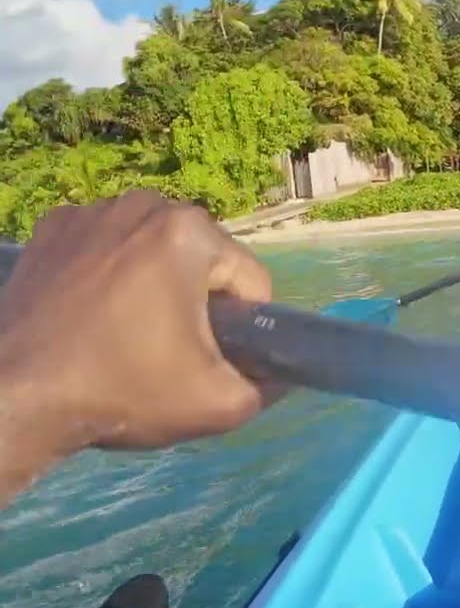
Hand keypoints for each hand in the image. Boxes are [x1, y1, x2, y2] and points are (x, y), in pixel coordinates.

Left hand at [0, 191, 284, 496]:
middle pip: (202, 259)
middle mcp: (143, 204)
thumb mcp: (219, 403)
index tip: (208, 359)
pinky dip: (108, 273)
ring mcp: (91, 211)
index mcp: (190, 232)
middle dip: (197, 300)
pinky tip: (92, 314)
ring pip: (154, 249)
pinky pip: (107, 247)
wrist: (14, 399)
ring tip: (127, 333)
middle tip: (166, 351)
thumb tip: (284, 375)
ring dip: (154, 283)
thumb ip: (269, 386)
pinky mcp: (50, 228)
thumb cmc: (122, 391)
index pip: (249, 280)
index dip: (243, 327)